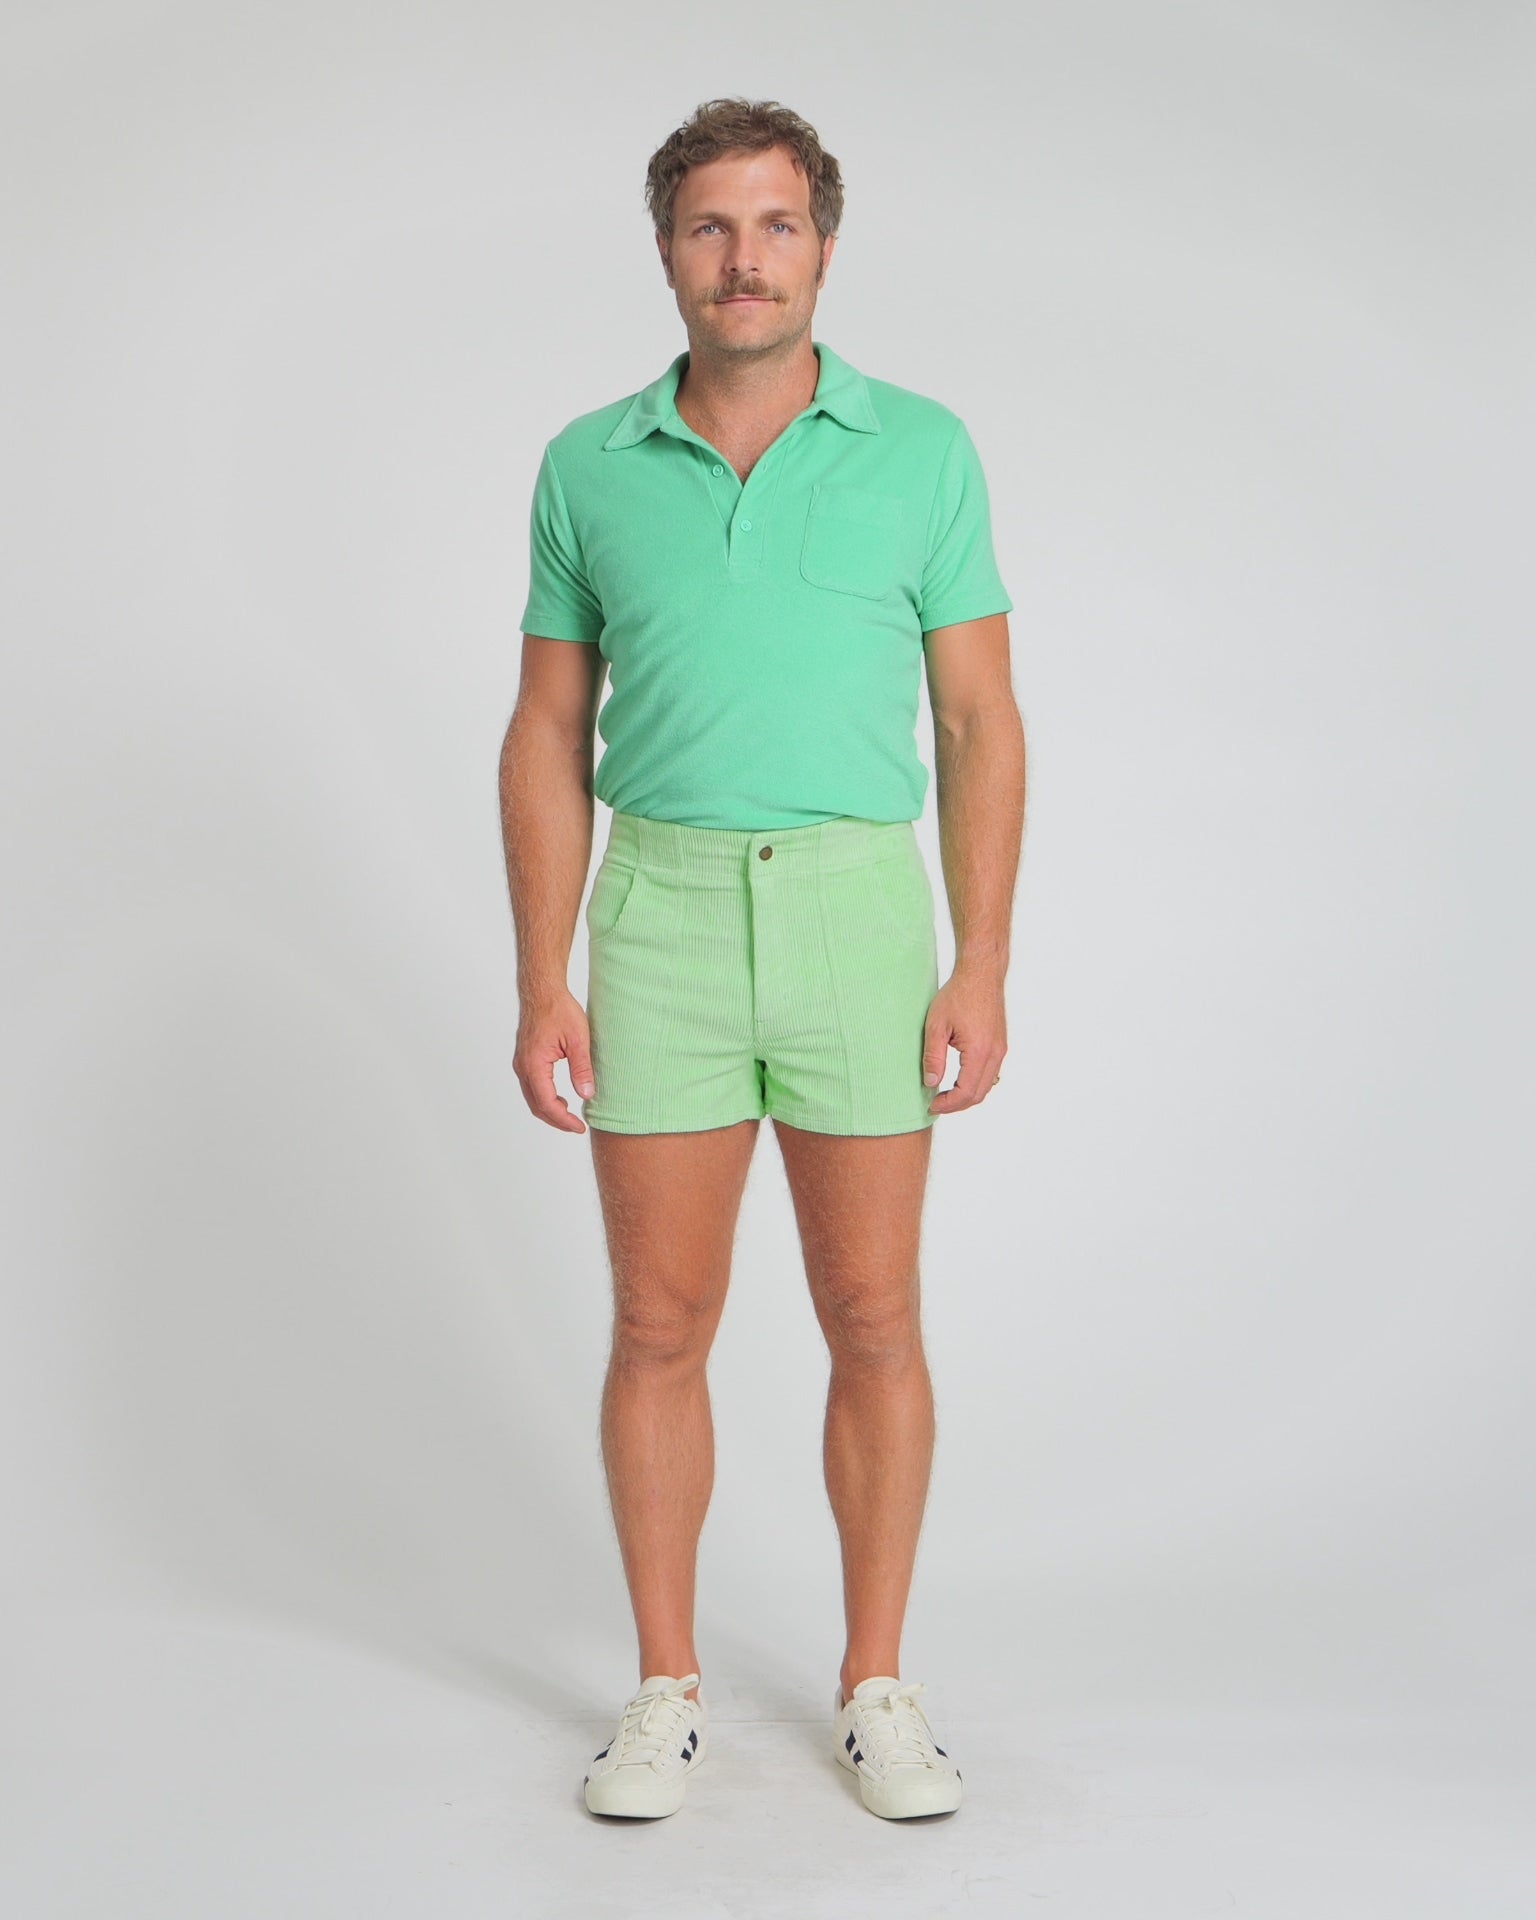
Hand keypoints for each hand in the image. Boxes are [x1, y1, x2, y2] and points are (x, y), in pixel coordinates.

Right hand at [515, 987, 596, 1133]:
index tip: (580, 1127)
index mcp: (534, 1064)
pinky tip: (561, 1099)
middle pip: (537, 1106)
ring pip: (533, 1098)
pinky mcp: (524, 1060)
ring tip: (571, 1116)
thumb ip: (582, 1068)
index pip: (547, 1103)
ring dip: (550, 1111)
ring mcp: (521, 1064)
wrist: (542, 991)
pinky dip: (545, 1099)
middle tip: (577, 1127)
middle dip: (557, 1120)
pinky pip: (532, 1087)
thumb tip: (587, 1095)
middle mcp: (523, 1067)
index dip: (563, 1120)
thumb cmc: (559, 1010)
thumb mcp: (579, 1039)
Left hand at [922, 969, 1006, 1115]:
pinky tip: (959, 1081)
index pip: (966, 1091)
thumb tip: (931, 1084)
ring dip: (967, 1095)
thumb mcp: (936, 1026)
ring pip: (987, 1086)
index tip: (932, 1104)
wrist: (981, 974)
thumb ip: (933, 1057)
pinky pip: (991, 1074)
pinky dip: (976, 1083)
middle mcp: (995, 1053)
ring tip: (945, 1095)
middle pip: (979, 1094)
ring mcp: (1000, 1049)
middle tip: (936, 1104)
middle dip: (957, 1104)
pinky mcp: (1000, 1045)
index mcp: (979, 1051)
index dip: (948, 1104)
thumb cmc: (958, 994)